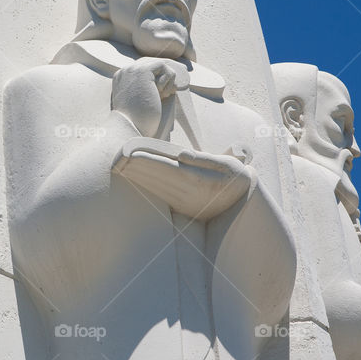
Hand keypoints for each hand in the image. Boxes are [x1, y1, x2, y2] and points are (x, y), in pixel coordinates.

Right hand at [111, 58, 180, 137]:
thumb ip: (149, 89)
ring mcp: (132, 70)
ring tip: (163, 96)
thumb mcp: (142, 102)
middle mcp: (124, 72)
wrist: (130, 128)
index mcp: (121, 80)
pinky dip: (168, 79)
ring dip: (167, 80)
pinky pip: (163, 66)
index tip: (168, 89)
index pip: (143, 68)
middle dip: (165, 74)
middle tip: (172, 87)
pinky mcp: (142, 71)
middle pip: (151, 63)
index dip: (158, 76)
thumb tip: (168, 81)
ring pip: (159, 64)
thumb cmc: (138, 122)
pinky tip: (163, 93)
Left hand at [114, 141, 255, 220]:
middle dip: (136, 166)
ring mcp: (184, 201)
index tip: (131, 153)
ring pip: (156, 185)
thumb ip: (204, 160)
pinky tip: (135, 176)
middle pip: (157, 176)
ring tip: (120, 164)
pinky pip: (160, 193)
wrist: (244, 203)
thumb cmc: (236, 178)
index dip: (148, 159)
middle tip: (117, 157)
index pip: (168, 167)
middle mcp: (189, 193)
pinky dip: (146, 184)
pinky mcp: (181, 206)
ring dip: (138, 175)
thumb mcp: (229, 165)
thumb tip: (182, 155)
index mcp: (200, 180)